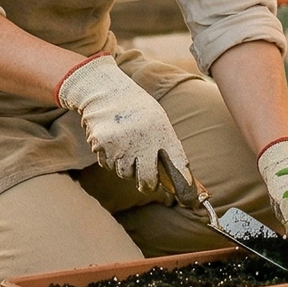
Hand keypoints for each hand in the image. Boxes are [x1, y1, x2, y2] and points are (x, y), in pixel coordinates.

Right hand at [57, 57, 187, 188]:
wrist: (106, 91)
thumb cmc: (136, 109)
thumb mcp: (157, 122)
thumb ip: (166, 146)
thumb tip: (179, 177)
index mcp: (161, 132)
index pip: (177, 163)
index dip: (182, 183)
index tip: (185, 195)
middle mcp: (142, 141)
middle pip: (147, 180)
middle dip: (147, 184)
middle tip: (147, 182)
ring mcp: (121, 145)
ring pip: (124, 173)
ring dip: (126, 167)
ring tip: (126, 147)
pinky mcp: (102, 146)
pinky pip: (107, 164)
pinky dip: (110, 158)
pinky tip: (112, 142)